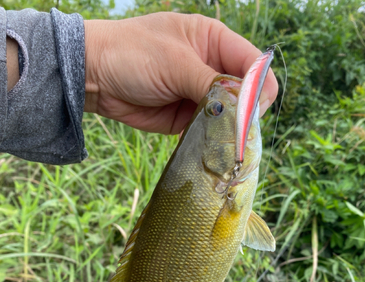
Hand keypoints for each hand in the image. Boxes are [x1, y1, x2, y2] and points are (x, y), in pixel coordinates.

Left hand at [84, 13, 277, 133]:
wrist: (95, 77)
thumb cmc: (133, 54)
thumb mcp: (175, 62)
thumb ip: (211, 83)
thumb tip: (242, 108)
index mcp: (214, 41)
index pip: (253, 64)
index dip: (258, 87)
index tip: (251, 110)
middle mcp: (211, 67)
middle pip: (245, 93)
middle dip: (245, 112)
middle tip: (236, 131)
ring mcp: (200, 94)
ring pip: (229, 115)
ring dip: (229, 129)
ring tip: (223, 142)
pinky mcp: (188, 118)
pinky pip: (209, 131)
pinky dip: (212, 140)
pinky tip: (210, 146)